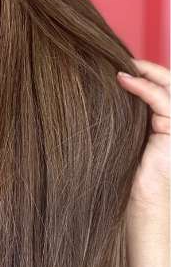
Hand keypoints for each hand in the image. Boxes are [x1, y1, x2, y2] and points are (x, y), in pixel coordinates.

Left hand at [117, 59, 169, 214]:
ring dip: (145, 72)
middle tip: (121, 58)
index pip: (162, 90)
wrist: (137, 208)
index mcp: (165, 126)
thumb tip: (102, 91)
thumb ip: (124, 118)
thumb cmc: (124, 179)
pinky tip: (123, 80)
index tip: (117, 63)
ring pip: (169, 89)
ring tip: (120, 66)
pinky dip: (143, 87)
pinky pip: (163, 101)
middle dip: (148, 68)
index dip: (145, 74)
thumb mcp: (123, 140)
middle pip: (170, 85)